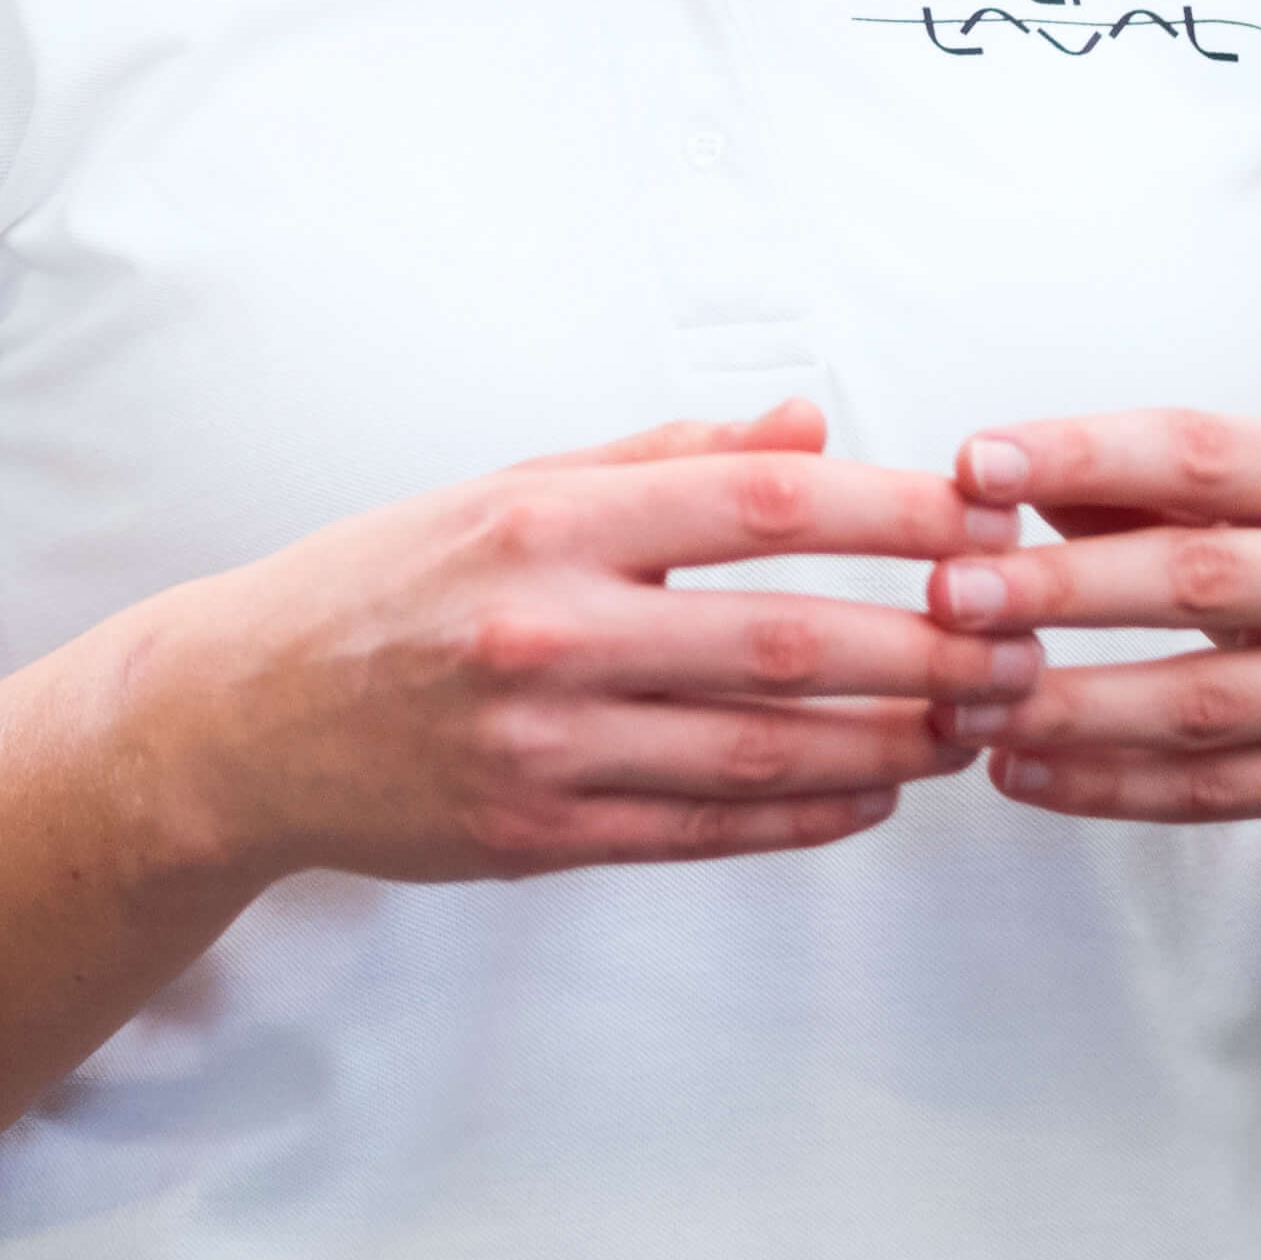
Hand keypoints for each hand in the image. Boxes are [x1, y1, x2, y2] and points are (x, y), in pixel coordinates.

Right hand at [153, 403, 1032, 883]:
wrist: (237, 722)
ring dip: (898, 740)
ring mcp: (542, 744)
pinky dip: (810, 813)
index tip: (985, 518)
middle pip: (790, 640)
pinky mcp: (538, 835)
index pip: (759, 504)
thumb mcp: (504, 487)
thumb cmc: (382, 588)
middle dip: (932, 646)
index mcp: (545, 518)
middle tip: (1024, 642)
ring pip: (767, 749)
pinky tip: (878, 792)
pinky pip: (709, 829)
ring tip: (980, 722)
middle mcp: (548, 629)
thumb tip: (808, 424)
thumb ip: (660, 457)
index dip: (892, 514)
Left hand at [921, 410, 1260, 837]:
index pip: (1199, 453)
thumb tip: (989, 476)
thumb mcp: (1259, 505)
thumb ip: (1134, 486)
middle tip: (948, 596)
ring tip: (958, 704)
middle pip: (1197, 578)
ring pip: (1198, 703)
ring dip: (1066, 708)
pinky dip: (1105, 786)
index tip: (972, 466)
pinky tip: (1016, 773)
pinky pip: (1211, 791)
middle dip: (1062, 588)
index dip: (1082, 456)